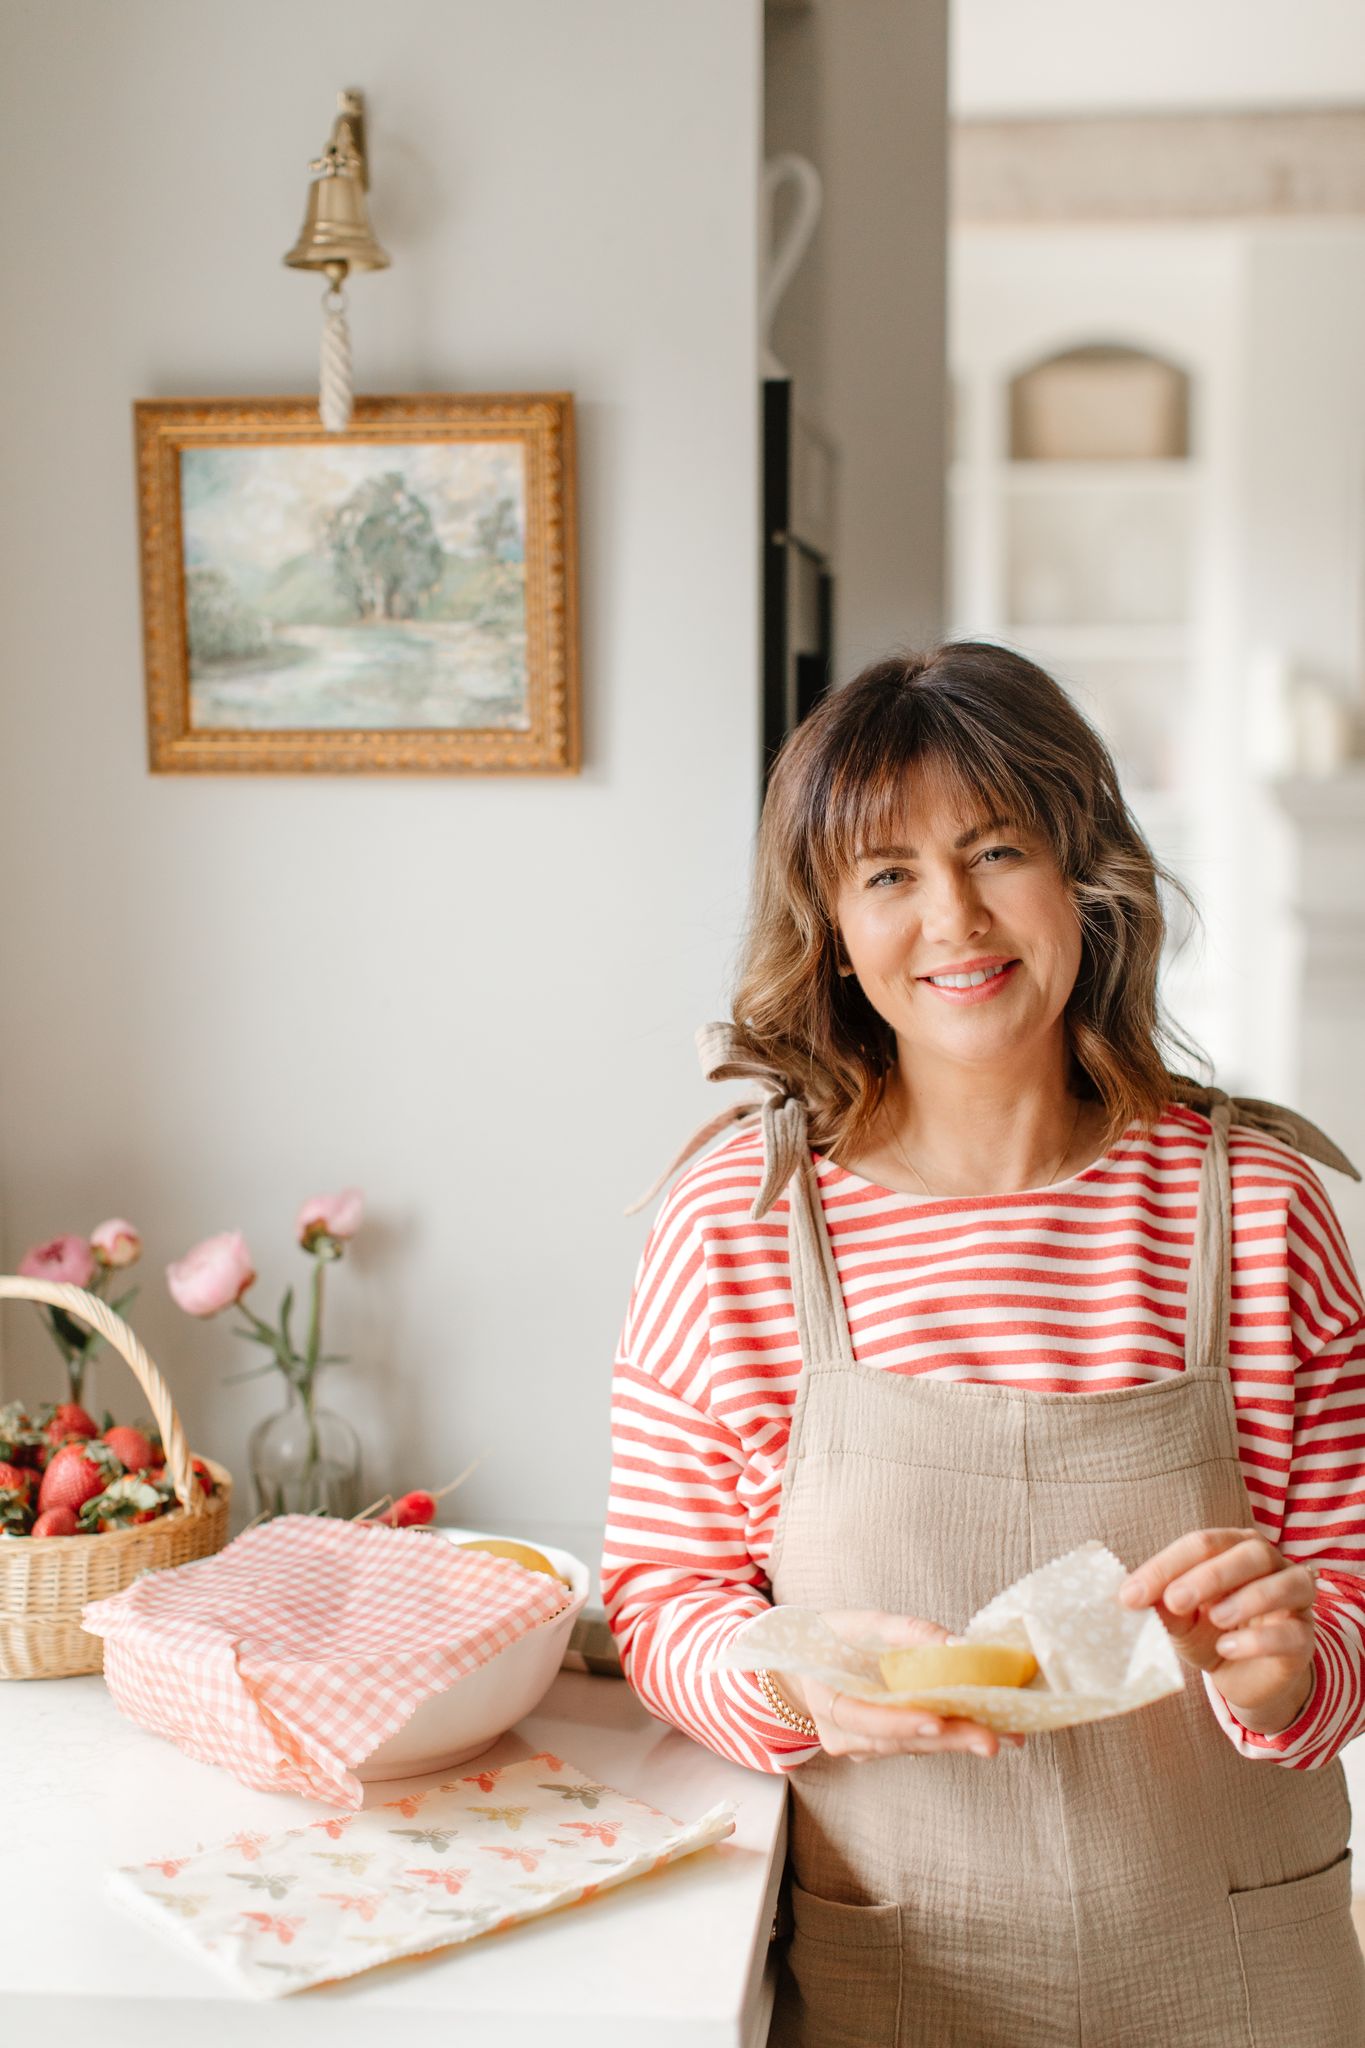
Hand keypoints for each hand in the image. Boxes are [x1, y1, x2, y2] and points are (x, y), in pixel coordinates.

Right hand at [774, 1610, 1025, 1762]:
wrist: (804, 1663)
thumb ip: (910, 1633)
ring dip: (957, 1739)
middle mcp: (842, 1735)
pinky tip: (983, 1728)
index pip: (865, 1719)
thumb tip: (962, 1646)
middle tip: (991, 1739)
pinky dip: (948, 1735)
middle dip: (947, 1739)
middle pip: (898, 1742)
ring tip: (1003, 1733)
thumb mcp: (864, 1623)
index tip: (936, 1722)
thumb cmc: (832, 1638)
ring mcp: (861, 1747)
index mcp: (828, 1701)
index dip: (900, 1722)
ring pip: (912, 1747)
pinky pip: (915, 1744)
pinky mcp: (881, 1747)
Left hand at [1118, 1528, 1317, 1733]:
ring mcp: (1295, 1599)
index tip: (1131, 1596)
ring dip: (1247, 1598)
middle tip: (1175, 1600)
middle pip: (1250, 1553)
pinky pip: (1292, 1632)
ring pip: (1284, 1582)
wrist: (1245, 1678)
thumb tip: (1134, 1596)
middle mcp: (1271, 1563)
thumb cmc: (1210, 1634)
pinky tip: (1228, 1648)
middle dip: (1210, 1575)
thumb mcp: (1181, 1622)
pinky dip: (1259, 1639)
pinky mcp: (1305, 1639)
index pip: (1202, 1544)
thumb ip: (1165, 1607)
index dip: (1166, 1566)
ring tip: (1214, 1619)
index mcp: (1234, 1547)